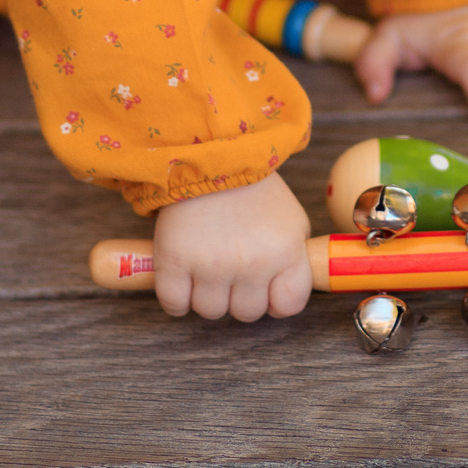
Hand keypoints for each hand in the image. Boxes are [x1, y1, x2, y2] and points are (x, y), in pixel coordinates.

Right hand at [150, 172, 313, 320]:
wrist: (207, 154)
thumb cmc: (251, 189)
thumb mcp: (291, 219)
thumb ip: (293, 258)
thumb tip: (283, 290)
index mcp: (285, 252)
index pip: (288, 305)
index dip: (275, 300)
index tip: (264, 287)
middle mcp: (252, 263)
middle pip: (246, 313)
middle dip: (238, 295)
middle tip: (230, 268)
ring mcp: (211, 265)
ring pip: (211, 311)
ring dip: (207, 295)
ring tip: (205, 267)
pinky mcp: (174, 261)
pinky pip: (175, 304)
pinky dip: (176, 298)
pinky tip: (181, 278)